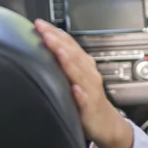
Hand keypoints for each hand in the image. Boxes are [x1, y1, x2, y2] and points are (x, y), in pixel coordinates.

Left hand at [35, 19, 132, 147]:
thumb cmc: (88, 99)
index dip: (56, 33)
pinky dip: (80, 94)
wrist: (107, 123)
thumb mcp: (77, 77)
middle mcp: (88, 74)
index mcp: (83, 65)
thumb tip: (49, 46)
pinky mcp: (90, 108)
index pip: (69, 45)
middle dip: (59, 42)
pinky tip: (74, 89)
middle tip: (45, 31)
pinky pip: (85, 100)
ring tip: (58, 52)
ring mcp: (90, 90)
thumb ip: (65, 63)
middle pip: (73, 55)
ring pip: (79, 74)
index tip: (40, 24)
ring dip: (69, 62)